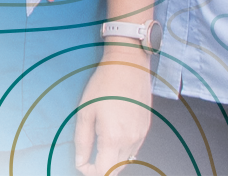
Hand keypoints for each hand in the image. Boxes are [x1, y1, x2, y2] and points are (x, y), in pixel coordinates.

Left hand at [74, 58, 152, 175]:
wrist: (128, 62)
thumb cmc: (105, 83)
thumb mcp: (85, 110)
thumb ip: (82, 141)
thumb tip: (81, 161)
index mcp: (112, 137)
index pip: (103, 172)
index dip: (90, 172)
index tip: (84, 163)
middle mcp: (130, 139)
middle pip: (116, 170)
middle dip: (102, 169)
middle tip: (91, 158)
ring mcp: (140, 133)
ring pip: (126, 161)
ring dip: (114, 160)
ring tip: (103, 144)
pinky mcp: (146, 126)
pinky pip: (135, 148)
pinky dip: (124, 150)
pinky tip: (116, 135)